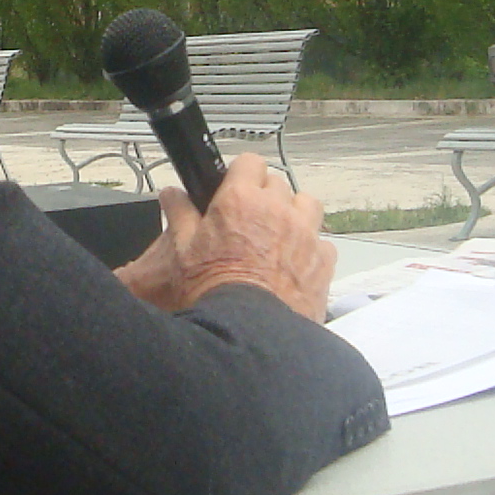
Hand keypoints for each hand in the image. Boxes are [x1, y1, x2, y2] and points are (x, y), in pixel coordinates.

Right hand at [114, 154, 334, 321]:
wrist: (249, 331)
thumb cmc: (212, 290)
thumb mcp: (181, 250)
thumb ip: (179, 214)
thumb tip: (171, 194)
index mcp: (241, 199)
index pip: (250, 162)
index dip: (241, 174)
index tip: (234, 187)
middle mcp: (278, 209)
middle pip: (278, 183)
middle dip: (264, 196)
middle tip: (248, 221)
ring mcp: (305, 233)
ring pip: (307, 205)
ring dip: (294, 214)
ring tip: (277, 236)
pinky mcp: (323, 260)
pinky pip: (322, 241)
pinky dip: (310, 248)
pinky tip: (294, 264)